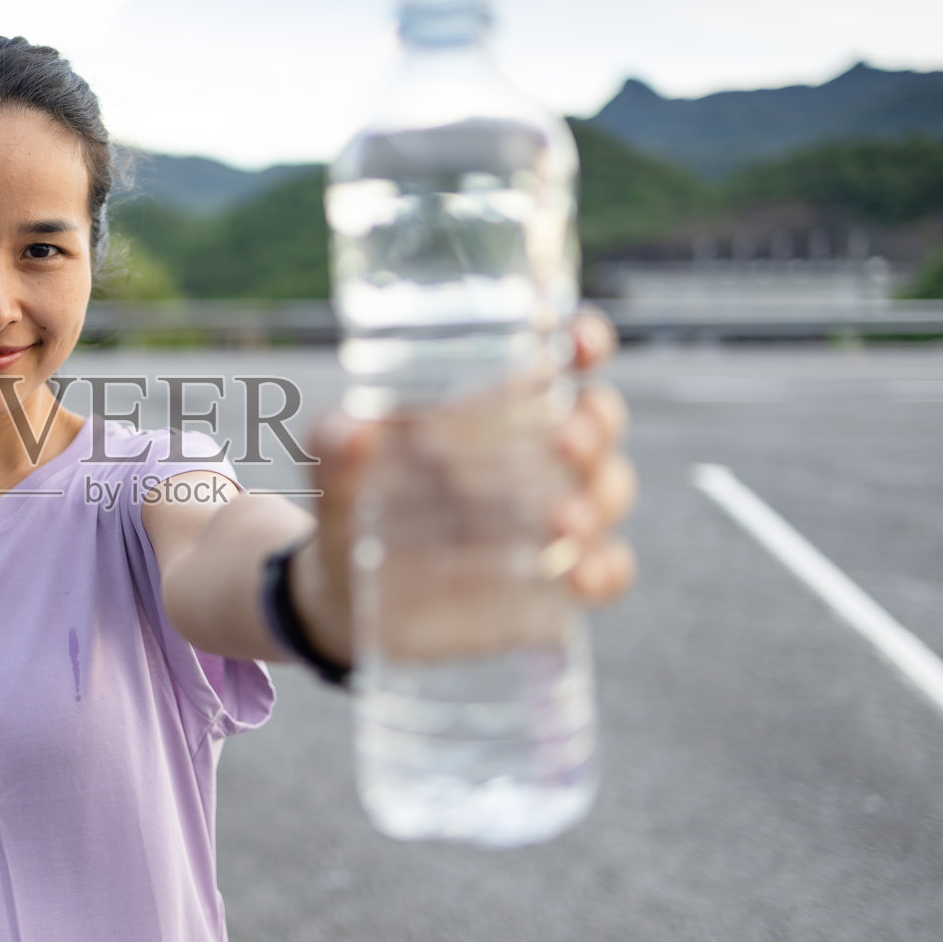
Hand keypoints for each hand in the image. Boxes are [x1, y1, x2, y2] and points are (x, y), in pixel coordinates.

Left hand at [294, 306, 636, 665]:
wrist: (346, 599)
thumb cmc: (354, 509)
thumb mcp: (337, 476)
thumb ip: (335, 449)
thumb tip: (350, 429)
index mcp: (493, 406)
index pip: (560, 360)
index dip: (584, 342)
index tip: (580, 343)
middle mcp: (537, 454)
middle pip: (596, 421)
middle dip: (595, 424)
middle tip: (566, 441)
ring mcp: (553, 516)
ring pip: (608, 491)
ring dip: (598, 499)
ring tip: (561, 520)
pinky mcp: (556, 579)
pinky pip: (606, 568)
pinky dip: (605, 569)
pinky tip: (581, 574)